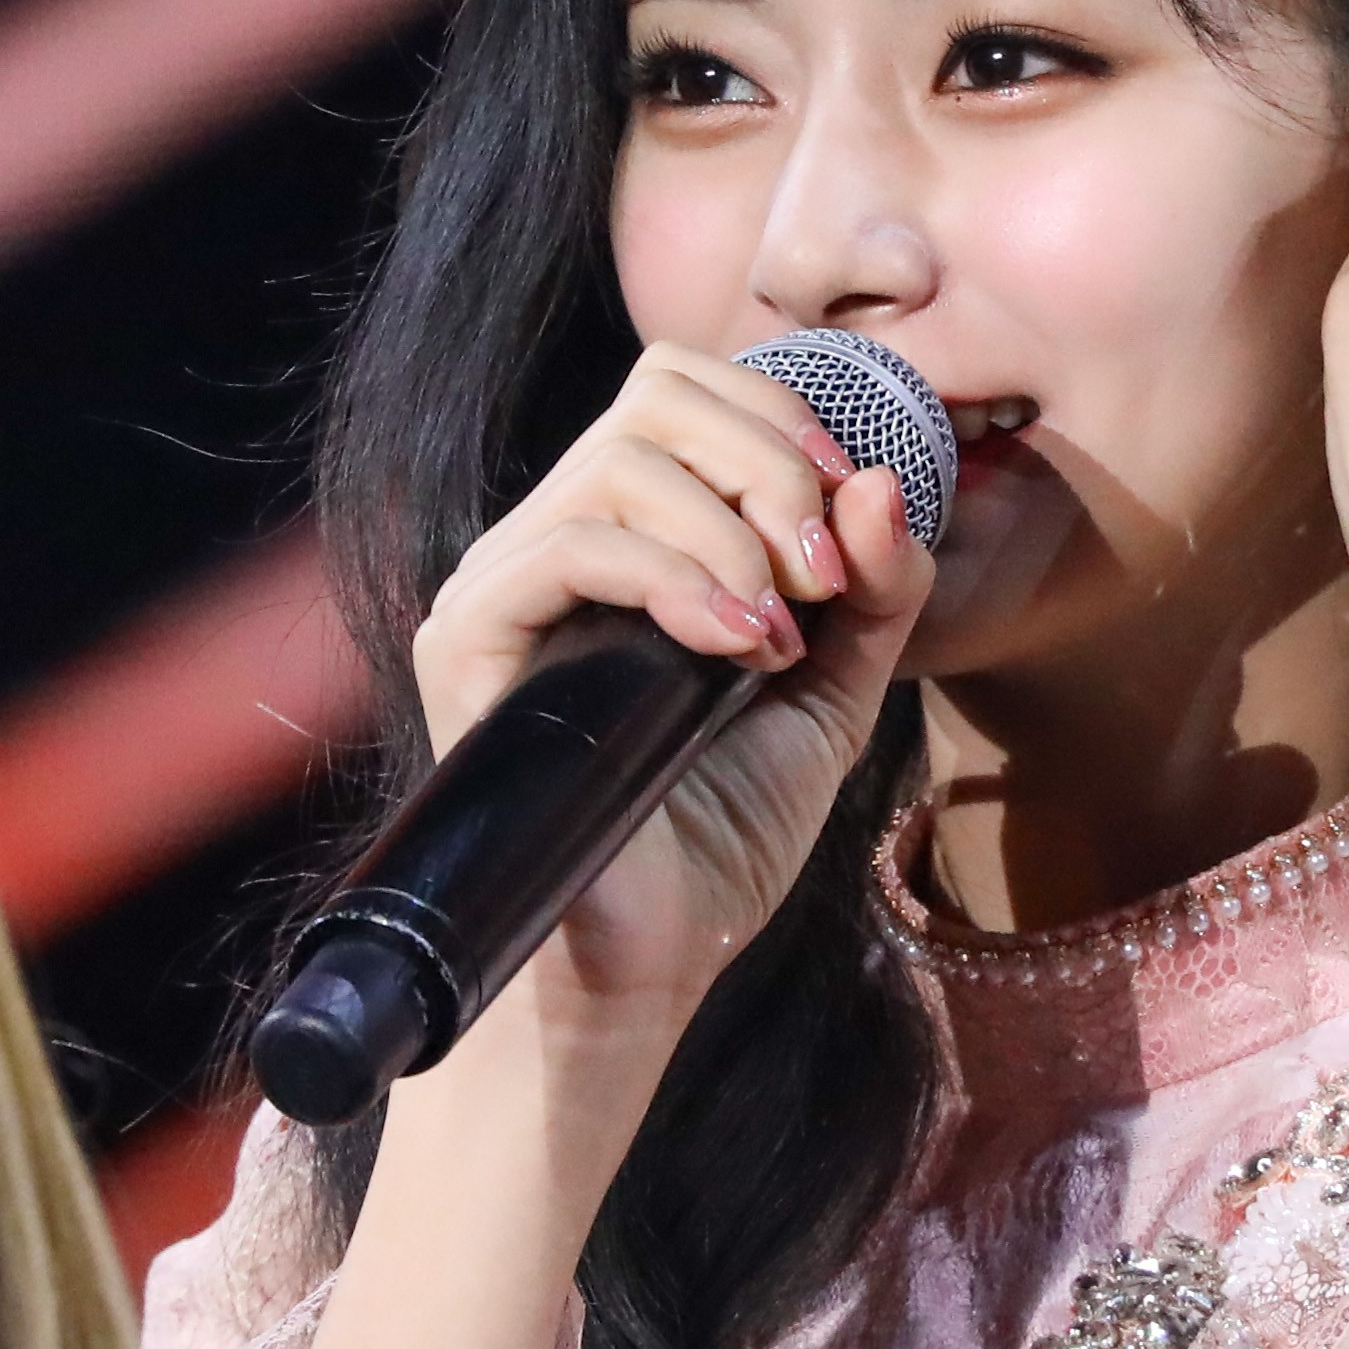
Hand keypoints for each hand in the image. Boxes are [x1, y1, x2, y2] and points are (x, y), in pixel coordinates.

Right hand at [407, 342, 930, 1149]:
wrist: (646, 960)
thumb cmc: (721, 833)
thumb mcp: (834, 697)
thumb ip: (873, 592)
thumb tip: (879, 482)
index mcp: (636, 534)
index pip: (689, 388)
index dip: (785, 422)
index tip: (853, 518)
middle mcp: (559, 537)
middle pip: (657, 391)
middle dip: (770, 460)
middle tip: (823, 576)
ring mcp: (506, 583)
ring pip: (619, 459)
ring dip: (733, 531)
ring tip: (779, 635)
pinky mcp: (469, 641)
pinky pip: (569, 546)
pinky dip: (673, 578)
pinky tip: (735, 650)